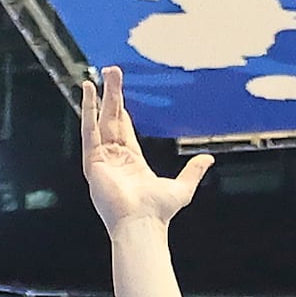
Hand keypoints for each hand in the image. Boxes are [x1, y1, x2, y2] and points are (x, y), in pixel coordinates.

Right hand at [78, 68, 213, 238]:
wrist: (142, 224)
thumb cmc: (158, 212)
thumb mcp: (182, 187)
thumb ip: (193, 171)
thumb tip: (208, 159)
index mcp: (132, 164)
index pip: (124, 131)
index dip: (121, 111)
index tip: (119, 95)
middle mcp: (114, 159)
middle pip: (112, 120)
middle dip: (112, 96)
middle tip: (112, 72)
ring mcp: (102, 159)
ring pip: (101, 120)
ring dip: (101, 97)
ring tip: (102, 74)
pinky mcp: (93, 161)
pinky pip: (89, 131)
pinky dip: (87, 111)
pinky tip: (88, 92)